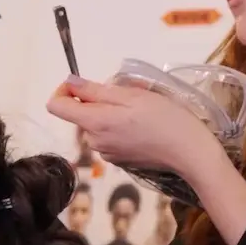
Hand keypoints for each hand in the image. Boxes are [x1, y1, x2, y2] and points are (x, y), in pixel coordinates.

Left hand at [47, 78, 217, 178]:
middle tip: (129, 96)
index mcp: (94, 122)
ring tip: (140, 112)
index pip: (56, 106)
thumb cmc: (165, 118)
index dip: (63, 91)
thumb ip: (96, 91)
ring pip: (96, 125)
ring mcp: (105, 154)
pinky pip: (108, 138)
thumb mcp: (132, 96)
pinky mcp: (118, 160)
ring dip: (110, 114)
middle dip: (98, 101)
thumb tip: (69, 83)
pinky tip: (142, 128)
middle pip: (80, 115)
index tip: (83, 85)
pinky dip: (118, 128)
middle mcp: (93, 141)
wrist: (190, 153)